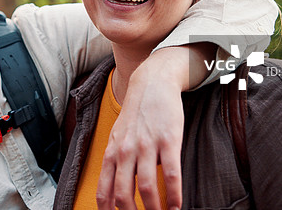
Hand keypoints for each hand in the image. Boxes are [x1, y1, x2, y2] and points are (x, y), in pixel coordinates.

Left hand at [96, 44, 213, 209]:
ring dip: (155, 209)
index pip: (104, 191)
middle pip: (123, 195)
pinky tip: (177, 205)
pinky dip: (174, 195)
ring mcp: (146, 146)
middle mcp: (125, 151)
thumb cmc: (135, 115)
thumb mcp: (117, 137)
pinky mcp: (168, 140)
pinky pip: (171, 174)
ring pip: (146, 188)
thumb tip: (114, 191)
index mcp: (112, 153)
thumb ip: (115, 162)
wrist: (152, 84)